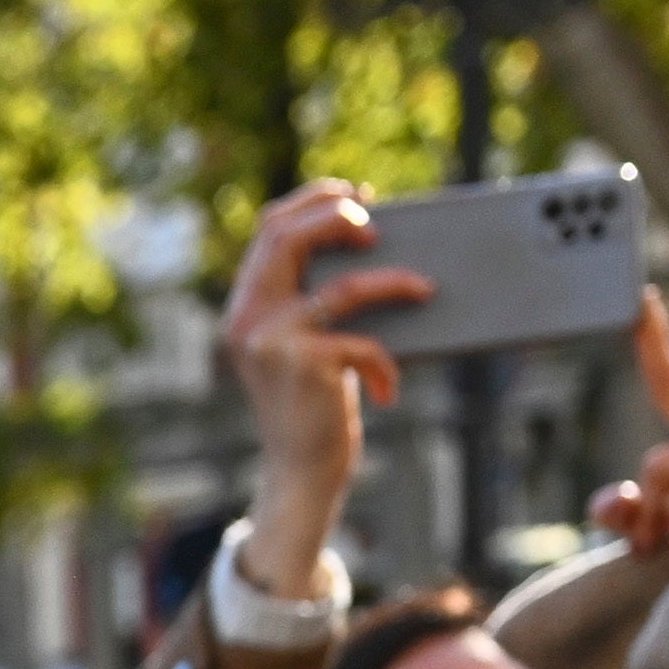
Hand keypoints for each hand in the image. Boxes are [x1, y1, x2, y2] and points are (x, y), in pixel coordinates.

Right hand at [218, 180, 424, 598]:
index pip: (271, 226)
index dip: (316, 199)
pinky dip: (385, 363)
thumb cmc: (314, 403)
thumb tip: (371, 238)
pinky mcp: (304, 367)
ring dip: (393, 284)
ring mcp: (272, 342)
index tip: (360, 196)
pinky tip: (386, 388)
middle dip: (341, 218)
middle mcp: (247, 319)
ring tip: (423, 290)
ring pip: (343, 287)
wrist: (299, 472)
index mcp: (246, 305)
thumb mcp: (306, 342)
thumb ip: (315, 296)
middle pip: (288, 235)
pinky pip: (363, 341)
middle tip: (378, 230)